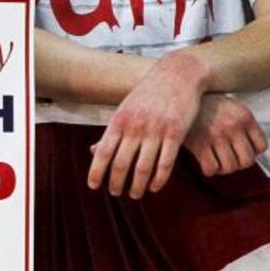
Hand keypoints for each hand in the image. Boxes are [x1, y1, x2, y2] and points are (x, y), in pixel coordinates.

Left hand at [88, 52, 207, 198]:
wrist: (177, 75)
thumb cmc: (148, 95)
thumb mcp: (125, 109)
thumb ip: (112, 132)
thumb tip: (93, 152)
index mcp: (119, 121)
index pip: (103, 152)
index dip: (96, 172)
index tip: (93, 186)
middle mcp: (136, 127)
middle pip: (121, 164)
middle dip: (116, 183)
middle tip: (115, 193)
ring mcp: (156, 131)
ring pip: (143, 168)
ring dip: (137, 186)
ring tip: (134, 195)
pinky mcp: (176, 134)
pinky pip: (165, 163)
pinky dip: (159, 179)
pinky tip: (154, 188)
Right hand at [182, 94, 267, 177]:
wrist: (181, 93)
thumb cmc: (208, 104)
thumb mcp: (233, 107)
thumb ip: (245, 125)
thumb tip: (254, 151)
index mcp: (245, 116)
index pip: (262, 147)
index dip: (253, 152)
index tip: (242, 149)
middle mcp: (233, 127)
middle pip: (247, 161)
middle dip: (239, 163)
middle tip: (230, 159)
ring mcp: (216, 136)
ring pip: (230, 167)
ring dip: (224, 168)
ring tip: (217, 160)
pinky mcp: (199, 144)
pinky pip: (211, 168)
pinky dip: (210, 170)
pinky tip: (205, 161)